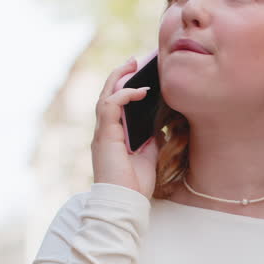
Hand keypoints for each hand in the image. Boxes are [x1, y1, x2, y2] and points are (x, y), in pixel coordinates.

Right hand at [91, 57, 160, 196]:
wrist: (126, 202)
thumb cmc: (135, 184)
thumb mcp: (148, 155)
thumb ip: (151, 138)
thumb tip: (160, 125)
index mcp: (112, 135)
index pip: (114, 104)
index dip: (124, 87)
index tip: (139, 75)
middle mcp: (104, 131)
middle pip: (107, 95)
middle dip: (119, 76)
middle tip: (134, 61)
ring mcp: (103, 132)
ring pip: (105, 96)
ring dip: (119, 78)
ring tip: (133, 65)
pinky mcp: (105, 135)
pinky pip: (109, 106)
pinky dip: (124, 95)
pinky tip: (139, 91)